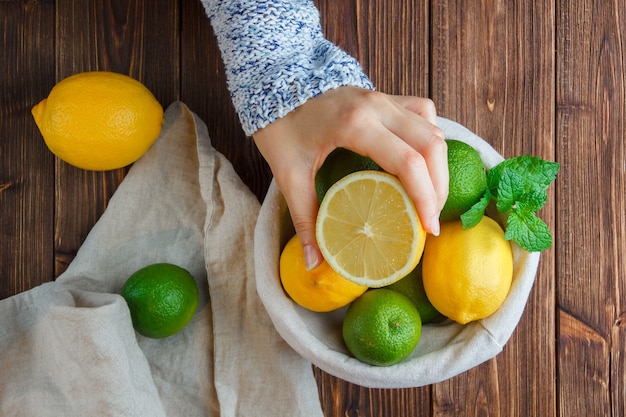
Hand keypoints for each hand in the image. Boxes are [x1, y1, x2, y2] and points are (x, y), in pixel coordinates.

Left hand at [253, 86, 447, 269]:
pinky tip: (420, 161)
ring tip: (430, 196)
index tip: (428, 228)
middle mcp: (377, 106)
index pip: (408, 163)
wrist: (272, 81)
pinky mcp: (383, 96)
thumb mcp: (288, 175)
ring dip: (438, 163)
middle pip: (431, 145)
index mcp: (354, 124)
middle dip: (439, 186)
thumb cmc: (278, 124)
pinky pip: (422, 113)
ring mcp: (383, 97)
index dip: (425, 198)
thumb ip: (305, 219)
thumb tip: (313, 262)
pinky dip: (429, 138)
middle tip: (431, 218)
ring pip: (432, 127)